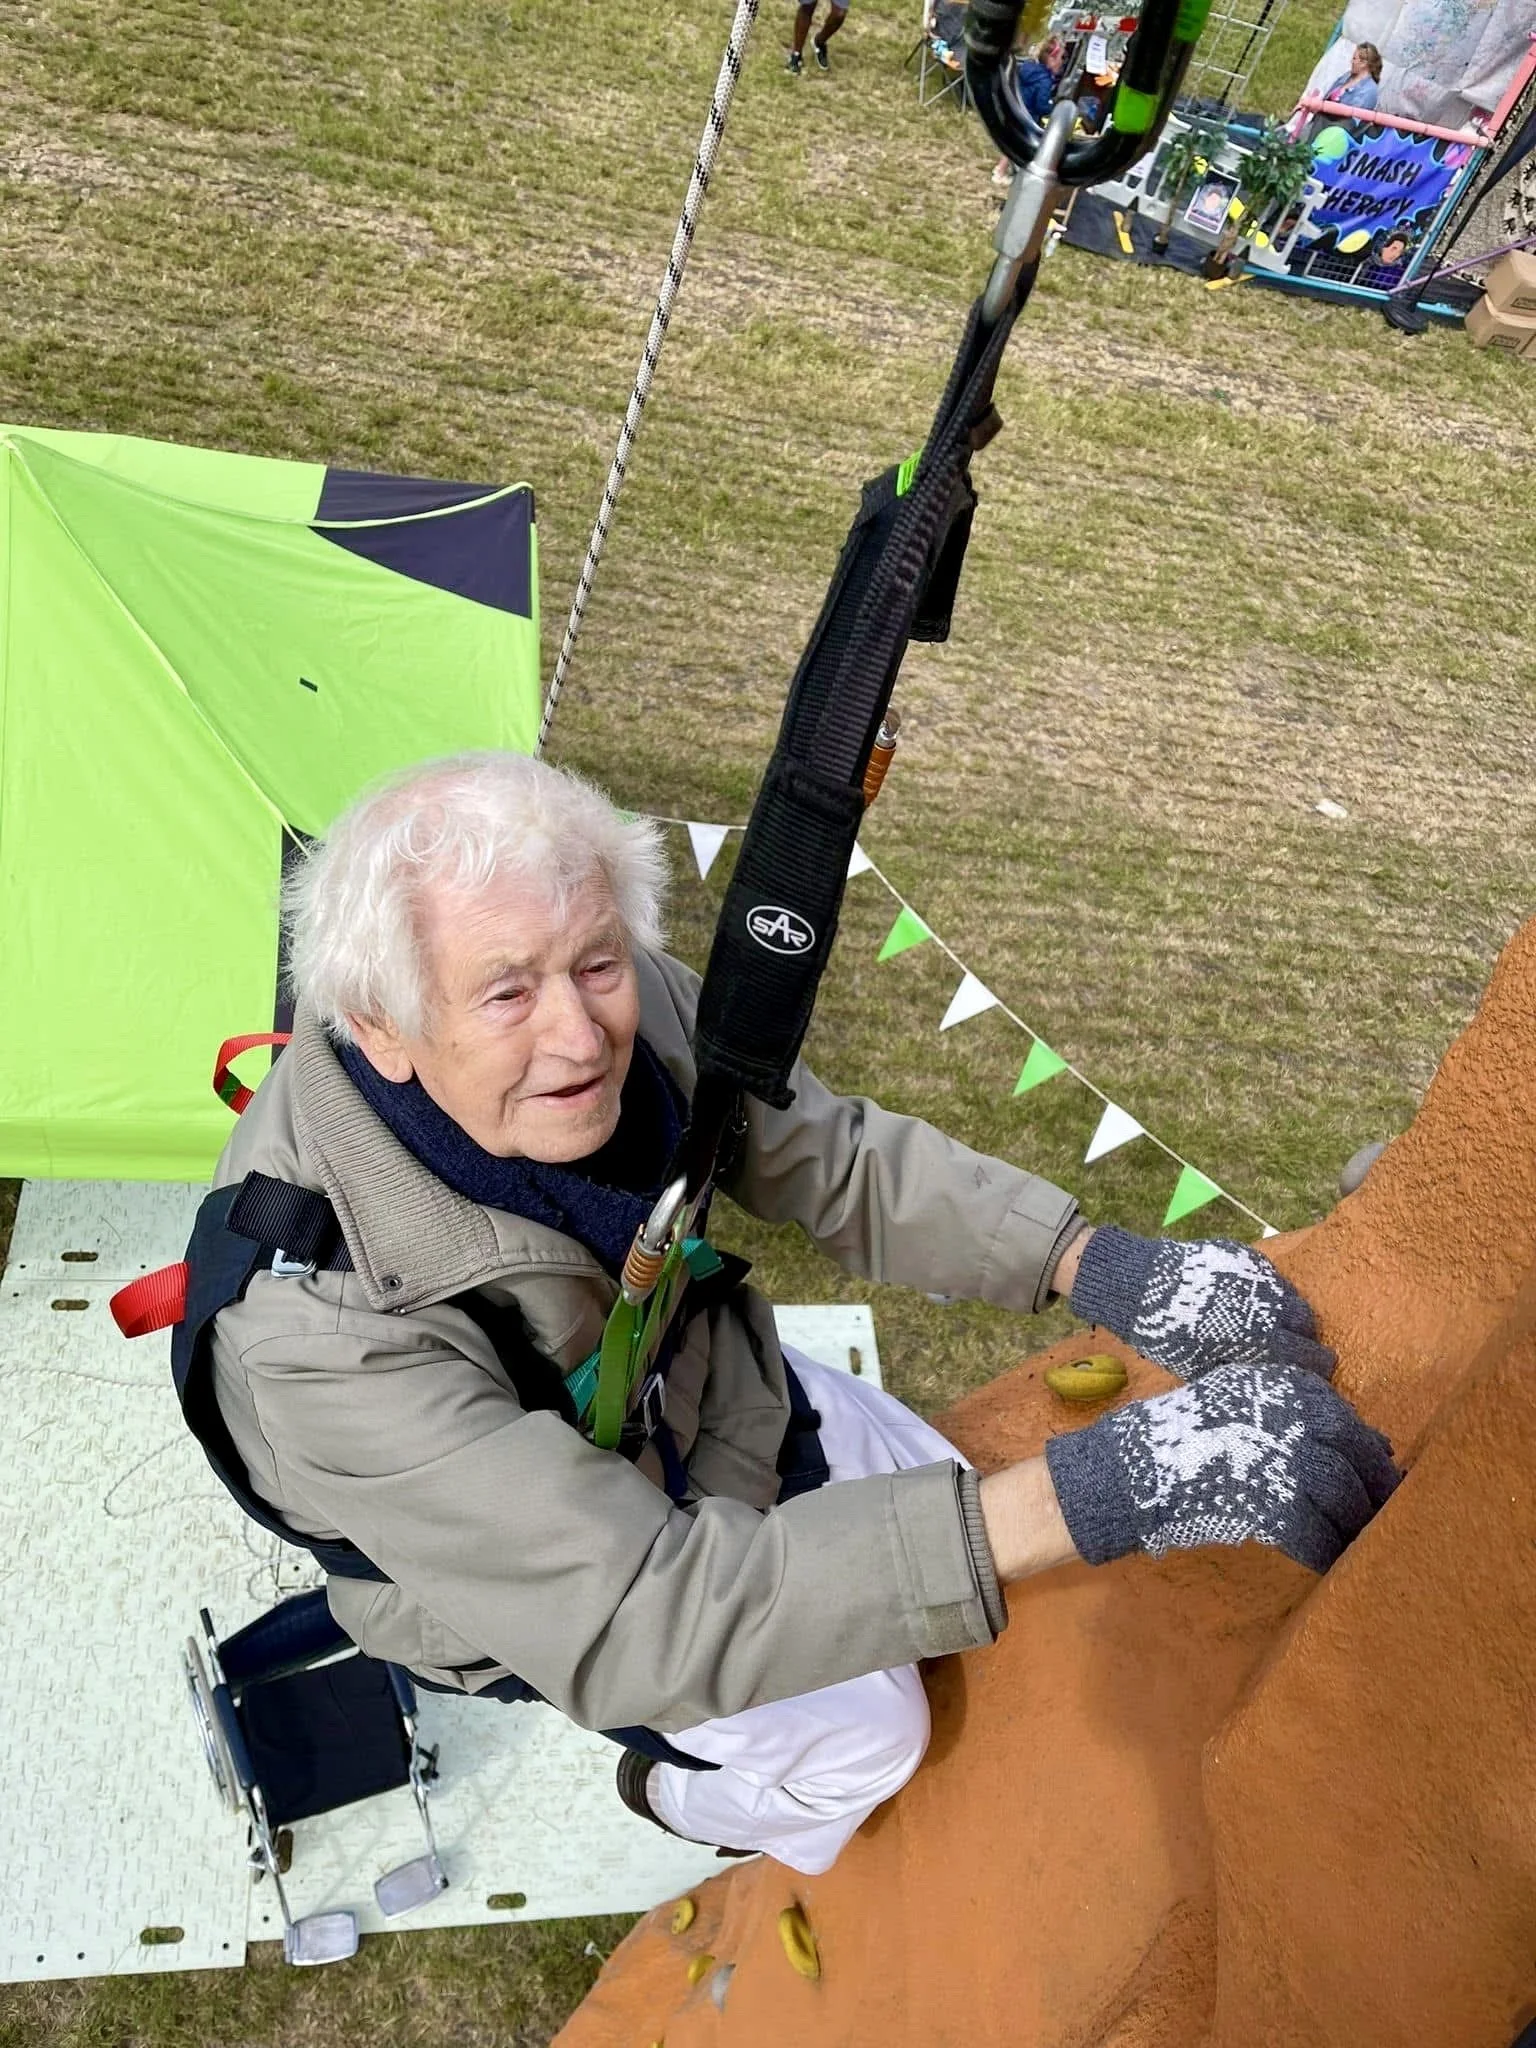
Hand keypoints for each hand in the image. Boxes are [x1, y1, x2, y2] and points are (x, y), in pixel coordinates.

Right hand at [1043, 1362, 1399, 1573]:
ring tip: (1359, 1539)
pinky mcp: (1273, 1508)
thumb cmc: (1191, 1430)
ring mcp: (1286, 1464)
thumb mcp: (1247, 1402)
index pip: (1348, 1424)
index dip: (1369, 1455)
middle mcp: (1296, 1420)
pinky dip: (1328, 1553)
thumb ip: (1305, 1417)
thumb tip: (1380, 1444)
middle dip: (1375, 1491)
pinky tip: (1329, 1561)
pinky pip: (1318, 1538)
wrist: (1140, 1464)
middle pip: (1357, 1460)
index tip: (1380, 1474)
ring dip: (1357, 1525)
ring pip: (1345, 1501)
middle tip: (1385, 1512)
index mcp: (1292, 1388)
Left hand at [1068, 1225, 1334, 1381]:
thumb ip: (1243, 1372)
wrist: (1142, 1285)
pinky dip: (1266, 1291)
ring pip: (1292, 1297)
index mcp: (1264, 1341)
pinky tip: (1246, 1299)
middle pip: (1307, 1324)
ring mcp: (1262, 1277)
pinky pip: (1270, 1278)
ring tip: (1269, 1322)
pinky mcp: (1248, 1258)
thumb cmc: (1168, 1338)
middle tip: (1291, 1346)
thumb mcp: (1204, 1370)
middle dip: (1303, 1337)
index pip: (1312, 1356)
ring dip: (1287, 1312)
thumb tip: (1267, 1379)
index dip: (1316, 1366)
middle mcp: (1271, 1306)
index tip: (1317, 1371)